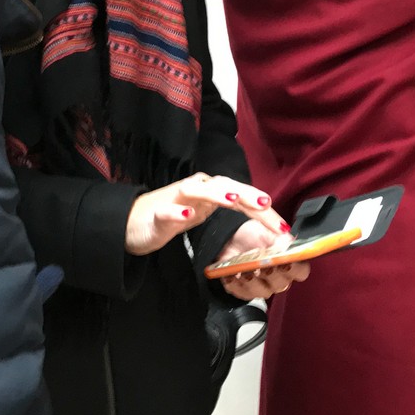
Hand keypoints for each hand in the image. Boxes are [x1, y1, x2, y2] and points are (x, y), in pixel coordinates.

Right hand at [125, 173, 287, 255]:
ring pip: (197, 190)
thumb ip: (228, 216)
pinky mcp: (156, 213)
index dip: (263, 211)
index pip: (242, 197)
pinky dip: (178, 212)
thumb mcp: (204, 216)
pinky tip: (188, 215)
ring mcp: (175, 199)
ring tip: (233, 201)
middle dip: (246, 194)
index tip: (283, 227)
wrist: (131, 223)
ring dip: (215, 194)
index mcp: (210, 192)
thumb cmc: (171, 216)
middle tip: (266, 204)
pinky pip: (167, 211)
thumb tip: (265, 224)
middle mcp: (196, 189)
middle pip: (225, 186)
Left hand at [216, 220, 310, 300]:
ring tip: (245, 270)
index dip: (295, 269)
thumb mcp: (267, 230)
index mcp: (287, 261)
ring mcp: (261, 285)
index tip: (286, 261)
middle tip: (265, 266)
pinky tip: (232, 274)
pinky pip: (242, 293)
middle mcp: (277, 276)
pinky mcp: (244, 290)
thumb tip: (289, 244)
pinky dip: (236, 284)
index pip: (301, 272)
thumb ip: (280, 238)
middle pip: (282, 285)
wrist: (229, 236)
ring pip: (263, 292)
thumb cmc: (250, 233)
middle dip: (272, 275)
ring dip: (253, 281)